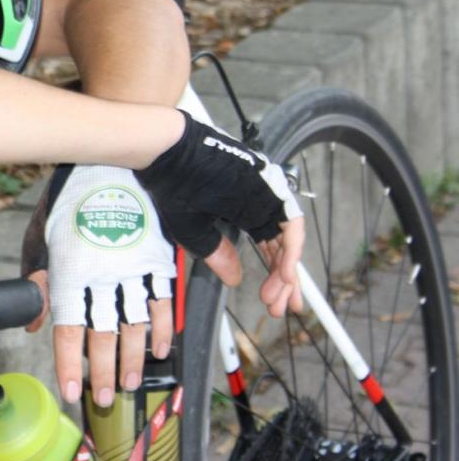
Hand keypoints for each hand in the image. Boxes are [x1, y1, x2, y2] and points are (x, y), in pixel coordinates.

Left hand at [23, 165, 178, 406]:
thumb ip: (36, 279)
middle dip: (104, 373)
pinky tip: (159, 349)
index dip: (70, 364)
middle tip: (104, 399)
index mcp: (72, 271)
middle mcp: (103, 277)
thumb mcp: (42, 235)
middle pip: (104, 336)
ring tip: (130, 384)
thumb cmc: (71, 196)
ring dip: (134, 360)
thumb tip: (34, 323)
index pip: (69, 329)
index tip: (71, 390)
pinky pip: (163, 303)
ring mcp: (134, 270)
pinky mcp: (158, 261)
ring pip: (136, 326)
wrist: (115, 161)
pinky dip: (163, 329)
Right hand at [135, 111, 304, 313]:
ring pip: (290, 240)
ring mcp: (268, 196)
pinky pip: (291, 224)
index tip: (272, 301)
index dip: (273, 277)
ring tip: (280, 296)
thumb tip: (235, 279)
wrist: (169, 154)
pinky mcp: (272, 188)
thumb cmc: (173, 185)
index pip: (268, 250)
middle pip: (283, 249)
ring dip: (288, 270)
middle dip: (284, 282)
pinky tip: (284, 273)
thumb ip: (217, 254)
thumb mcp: (193, 231)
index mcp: (243, 212)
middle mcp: (260, 205)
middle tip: (282, 307)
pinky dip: (291, 250)